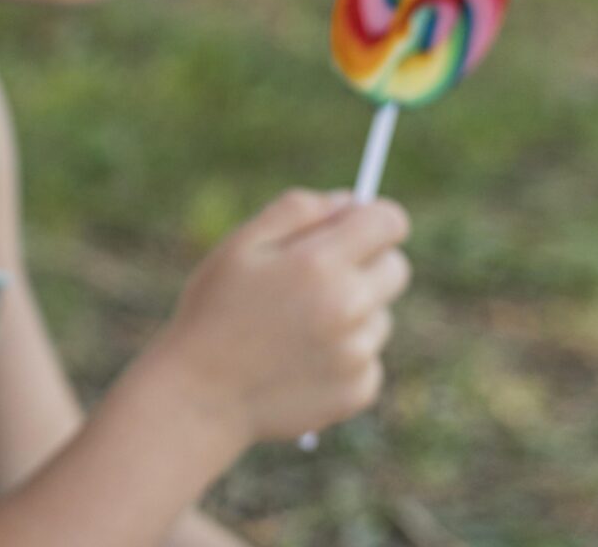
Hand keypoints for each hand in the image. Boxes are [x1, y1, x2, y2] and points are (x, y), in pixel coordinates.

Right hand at [150, 189, 411, 447]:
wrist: (200, 397)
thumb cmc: (214, 311)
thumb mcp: (240, 245)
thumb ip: (296, 210)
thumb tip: (350, 201)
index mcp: (319, 263)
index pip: (389, 222)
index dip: (374, 218)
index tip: (357, 227)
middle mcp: (348, 308)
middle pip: (397, 267)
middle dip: (368, 263)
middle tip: (321, 276)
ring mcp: (357, 354)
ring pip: (381, 315)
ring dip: (354, 312)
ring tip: (298, 326)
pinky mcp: (358, 391)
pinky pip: (370, 358)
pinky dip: (345, 355)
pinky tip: (302, 360)